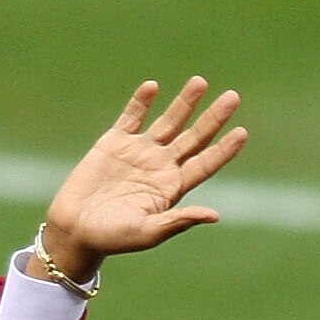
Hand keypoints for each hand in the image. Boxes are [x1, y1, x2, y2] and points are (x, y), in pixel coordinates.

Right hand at [38, 78, 247, 283]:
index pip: (206, 164)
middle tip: (233, 97)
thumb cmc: (114, 238)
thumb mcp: (149, 232)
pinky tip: (153, 86)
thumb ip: (179, 221)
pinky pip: (132, 116)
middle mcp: (161, 167)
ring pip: (168, 122)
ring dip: (184, 102)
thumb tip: (215, 215)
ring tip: (200, 81)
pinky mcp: (114, 142)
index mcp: (173, 188)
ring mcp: (139, 152)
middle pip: (194, 137)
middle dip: (213, 118)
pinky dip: (141, 101)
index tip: (242, 132)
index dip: (224, 149)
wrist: (77, 229)